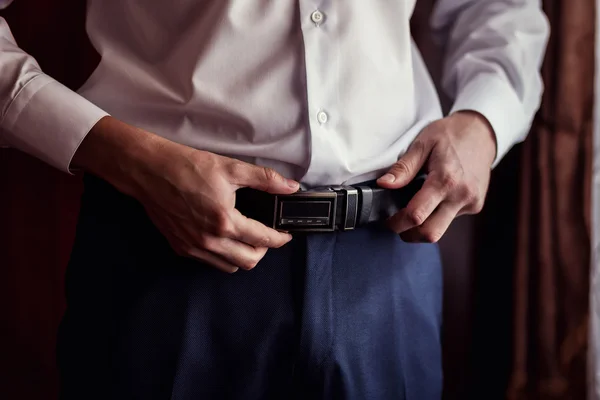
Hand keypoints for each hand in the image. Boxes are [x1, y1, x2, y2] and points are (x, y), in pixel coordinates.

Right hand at [73, 117, 299, 272]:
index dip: (280, 239)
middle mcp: (209, 240)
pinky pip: (208, 262)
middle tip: (265, 236)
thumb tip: (291, 186)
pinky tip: (223, 239)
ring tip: (245, 238)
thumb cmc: (187, 166)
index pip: (263, 240)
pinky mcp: (180, 247)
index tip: (285, 235)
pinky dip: (222, 256)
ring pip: (229, 267)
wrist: (149, 170)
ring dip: (242, 256)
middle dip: (263, 251)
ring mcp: (193, 247)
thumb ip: (265, 180)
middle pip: (248, 261)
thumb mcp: (231, 168)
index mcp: (225, 221)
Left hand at [377, 111, 496, 242]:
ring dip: (423, 226)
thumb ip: (403, 168)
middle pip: (430, 233)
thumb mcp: (422, 144)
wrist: (481, 131)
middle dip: (409, 234)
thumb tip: (384, 185)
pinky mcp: (475, 205)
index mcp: (445, 179)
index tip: (388, 219)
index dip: (397, 222)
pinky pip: (451, 219)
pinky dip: (437, 215)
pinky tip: (434, 199)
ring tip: (414, 208)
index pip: (416, 215)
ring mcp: (471, 202)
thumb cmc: (450, 134)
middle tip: (397, 223)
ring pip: (441, 230)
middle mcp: (461, 195)